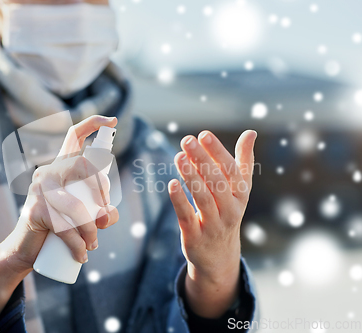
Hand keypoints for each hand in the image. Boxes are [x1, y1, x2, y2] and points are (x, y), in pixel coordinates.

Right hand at [0, 115, 119, 314]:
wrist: (26, 249)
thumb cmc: (58, 229)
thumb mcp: (85, 217)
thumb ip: (102, 212)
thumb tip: (109, 214)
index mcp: (61, 167)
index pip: (74, 136)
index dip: (93, 124)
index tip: (111, 121)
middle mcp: (49, 171)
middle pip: (85, 166)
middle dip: (103, 192)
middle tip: (104, 220)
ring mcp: (40, 188)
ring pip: (78, 206)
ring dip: (90, 231)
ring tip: (92, 246)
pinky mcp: (35, 209)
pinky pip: (64, 226)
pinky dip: (77, 244)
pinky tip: (81, 255)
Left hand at [168, 130, 256, 317]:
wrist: (219, 255)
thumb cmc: (227, 212)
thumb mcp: (239, 189)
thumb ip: (243, 160)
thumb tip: (251, 132)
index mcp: (241, 195)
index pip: (231, 170)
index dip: (217, 152)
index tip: (203, 134)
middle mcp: (231, 209)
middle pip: (217, 182)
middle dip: (202, 159)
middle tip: (186, 140)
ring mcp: (214, 224)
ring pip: (203, 197)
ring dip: (191, 176)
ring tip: (178, 156)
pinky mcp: (195, 236)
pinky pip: (187, 216)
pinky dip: (179, 200)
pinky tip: (171, 183)